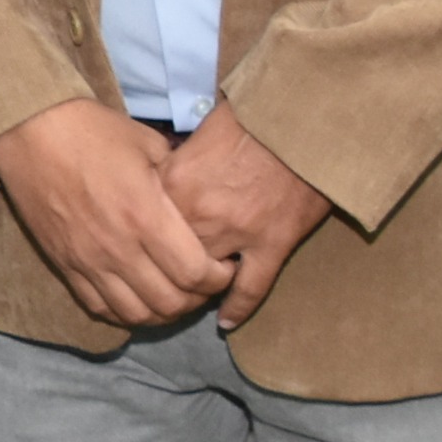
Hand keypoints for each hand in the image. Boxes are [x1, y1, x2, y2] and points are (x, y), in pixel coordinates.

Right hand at [0, 97, 232, 329]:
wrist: (29, 130)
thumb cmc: (91, 130)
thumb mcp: (147, 144)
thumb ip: (176, 178)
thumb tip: (195, 196)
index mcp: (145, 216)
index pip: (195, 273)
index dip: (218, 278)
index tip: (224, 265)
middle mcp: (118, 248)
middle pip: (170, 303)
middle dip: (197, 299)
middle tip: (203, 282)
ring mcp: (87, 261)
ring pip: (136, 315)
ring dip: (162, 312)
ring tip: (172, 293)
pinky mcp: (63, 265)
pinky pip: (99, 308)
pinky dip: (124, 312)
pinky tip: (136, 296)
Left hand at [159, 104, 334, 330]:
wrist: (305, 119)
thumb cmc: (251, 118)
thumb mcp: (198, 133)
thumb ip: (174, 164)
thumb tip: (155, 180)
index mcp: (176, 182)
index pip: (143, 225)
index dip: (140, 240)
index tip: (136, 250)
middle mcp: (199, 213)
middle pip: (168, 257)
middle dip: (162, 271)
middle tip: (159, 282)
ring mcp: (237, 232)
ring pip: (205, 278)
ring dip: (196, 291)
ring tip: (190, 300)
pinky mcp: (273, 244)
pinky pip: (251, 288)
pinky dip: (238, 308)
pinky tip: (226, 323)